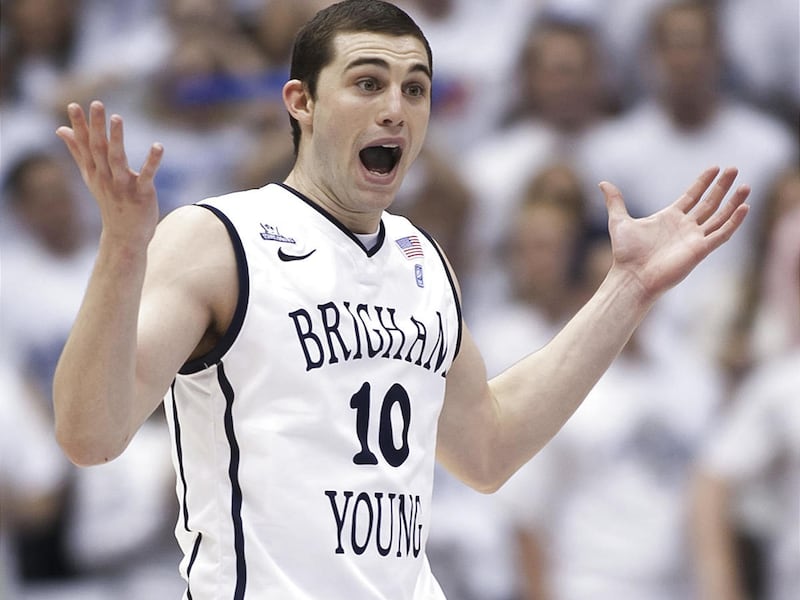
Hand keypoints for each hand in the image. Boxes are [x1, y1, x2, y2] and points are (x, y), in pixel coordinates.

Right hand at [56, 101, 163, 248]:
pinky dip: (152, 161)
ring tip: (117, 117)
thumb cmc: (109, 202)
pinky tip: (158, 146)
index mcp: (93, 171)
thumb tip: (60, 129)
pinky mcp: (141, 194)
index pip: (84, 145)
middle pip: (99, 148)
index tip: (73, 105)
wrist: (124, 235)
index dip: (79, 126)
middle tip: (96, 103)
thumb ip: (77, 151)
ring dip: (117, 139)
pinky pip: (147, 175)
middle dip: (96, 126)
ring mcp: (122, 186)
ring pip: (117, 159)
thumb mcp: (90, 176)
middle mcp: (105, 177)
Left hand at [600, 166, 749, 302]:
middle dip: (722, 186)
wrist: (631, 276)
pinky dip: (733, 222)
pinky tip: (744, 208)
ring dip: (733, 202)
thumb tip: (603, 183)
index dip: (704, 182)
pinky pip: (722, 234)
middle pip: (709, 202)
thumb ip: (615, 201)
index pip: (692, 196)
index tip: (715, 167)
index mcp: (669, 218)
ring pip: (720, 216)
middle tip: (734, 169)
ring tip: (746, 186)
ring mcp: (694, 238)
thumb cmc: (625, 253)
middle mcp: (685, 227)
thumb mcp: (619, 221)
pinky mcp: (700, 250)